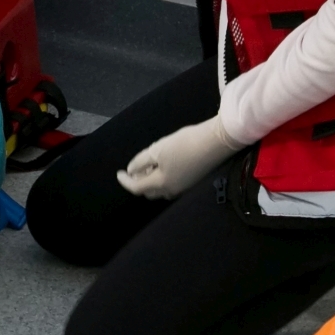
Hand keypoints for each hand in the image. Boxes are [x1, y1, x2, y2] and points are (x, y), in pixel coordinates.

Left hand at [117, 116, 243, 198]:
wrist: (216, 141)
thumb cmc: (184, 143)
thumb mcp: (158, 149)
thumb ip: (141, 162)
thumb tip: (131, 171)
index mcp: (161, 183)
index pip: (137, 188)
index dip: (125, 181)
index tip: (118, 173)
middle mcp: (172, 190)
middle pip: (149, 192)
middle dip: (139, 182)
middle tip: (135, 168)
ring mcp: (184, 188)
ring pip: (161, 190)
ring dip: (151, 182)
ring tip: (149, 166)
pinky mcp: (192, 182)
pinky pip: (171, 185)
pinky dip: (162, 179)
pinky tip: (164, 166)